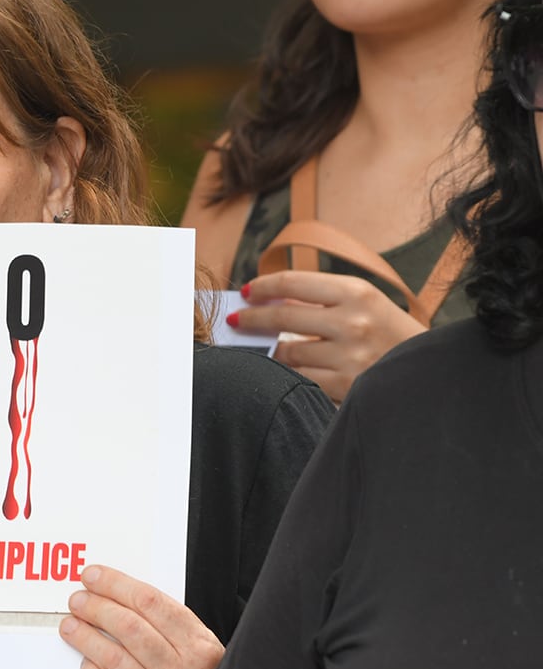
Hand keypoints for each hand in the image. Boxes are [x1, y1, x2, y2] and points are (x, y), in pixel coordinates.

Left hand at [59, 565, 221, 668]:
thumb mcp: (189, 642)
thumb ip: (159, 616)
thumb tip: (110, 587)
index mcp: (198, 647)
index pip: (150, 602)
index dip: (115, 584)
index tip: (93, 576)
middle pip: (129, 628)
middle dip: (96, 608)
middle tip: (78, 600)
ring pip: (113, 659)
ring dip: (84, 637)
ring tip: (71, 625)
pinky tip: (86, 661)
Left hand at [230, 270, 425, 401]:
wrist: (432, 372)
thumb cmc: (390, 332)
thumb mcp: (365, 302)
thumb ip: (321, 299)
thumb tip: (268, 301)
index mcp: (356, 291)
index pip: (292, 283)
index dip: (262, 287)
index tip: (246, 293)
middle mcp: (352, 320)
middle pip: (282, 317)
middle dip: (252, 319)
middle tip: (237, 320)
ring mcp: (348, 355)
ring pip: (287, 352)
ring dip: (271, 351)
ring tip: (268, 349)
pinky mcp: (346, 385)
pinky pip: (300, 378)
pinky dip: (289, 375)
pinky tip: (287, 371)